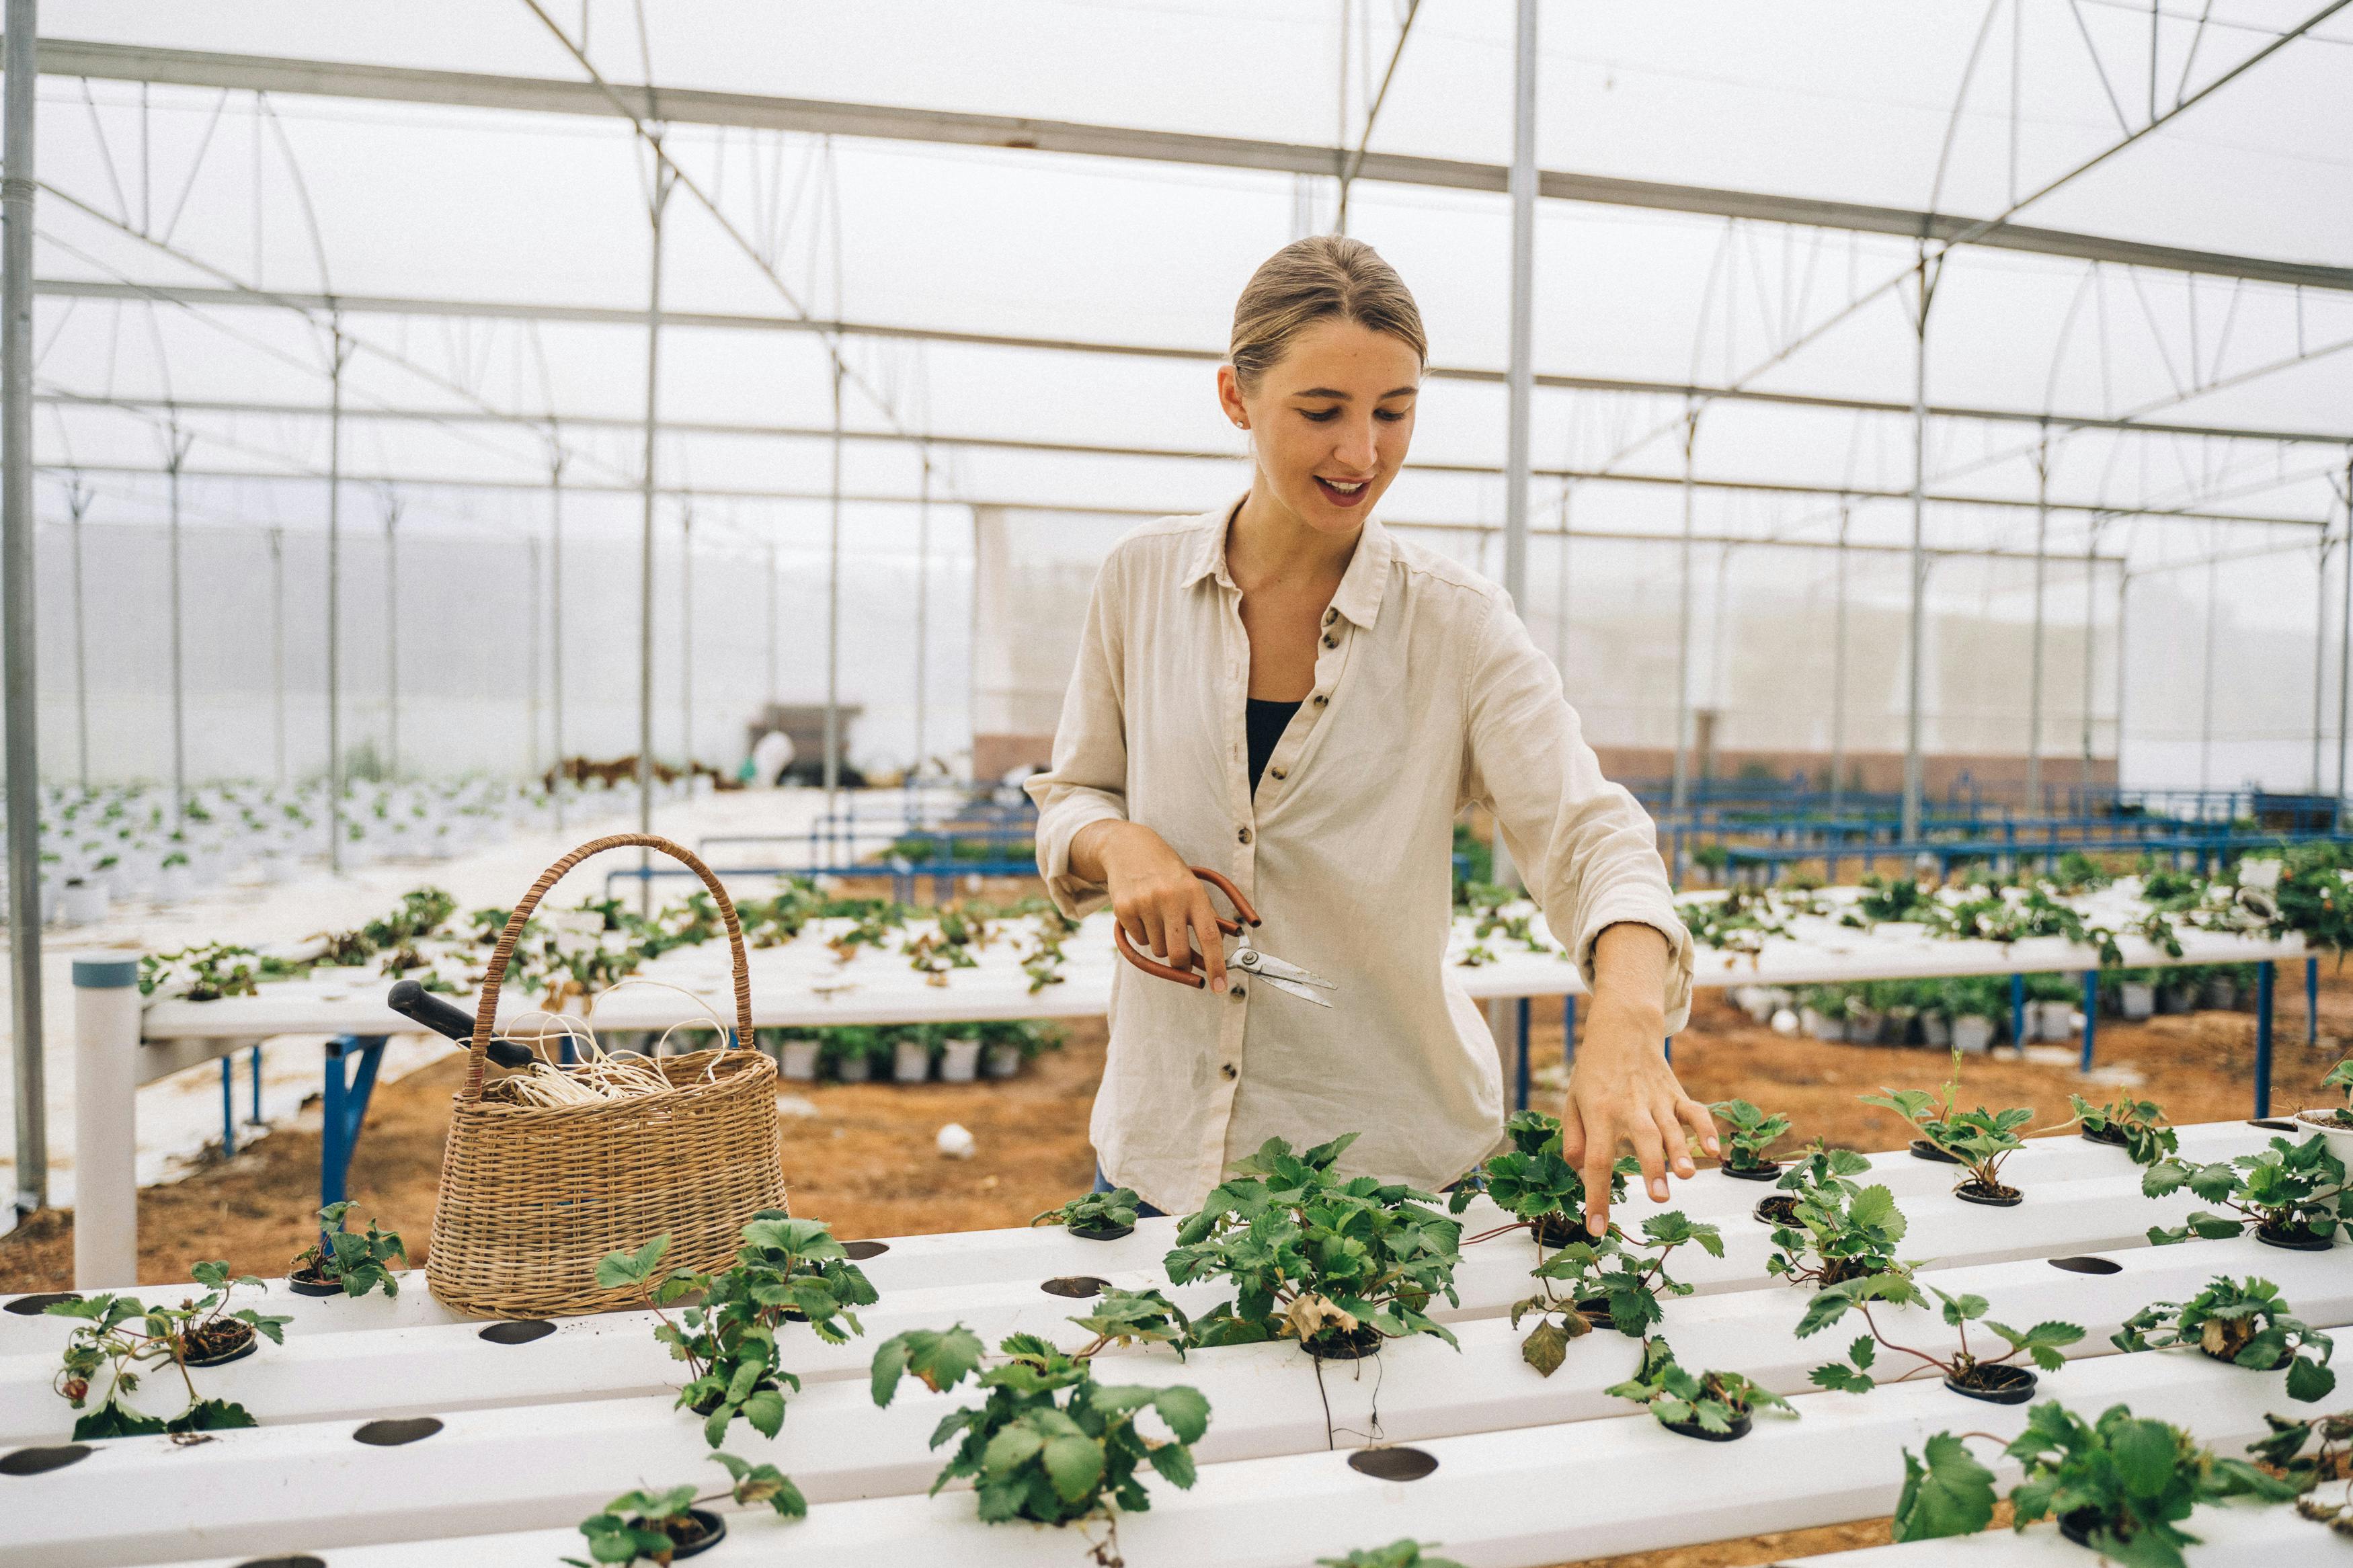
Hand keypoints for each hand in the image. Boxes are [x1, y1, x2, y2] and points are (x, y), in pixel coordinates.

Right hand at [1073, 821, 1229, 992]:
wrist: (1129, 848)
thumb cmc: (1168, 872)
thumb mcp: (1191, 886)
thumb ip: (1202, 918)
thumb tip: (1211, 956)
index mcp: (1194, 894)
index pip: (1209, 937)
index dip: (1216, 965)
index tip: (1220, 987)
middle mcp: (1170, 898)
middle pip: (1178, 953)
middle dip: (1181, 963)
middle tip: (1181, 958)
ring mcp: (1145, 904)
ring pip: (1157, 949)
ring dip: (1160, 942)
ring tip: (1159, 916)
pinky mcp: (1124, 909)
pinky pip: (1140, 940)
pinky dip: (1143, 933)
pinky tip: (1143, 911)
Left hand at [1556, 923, 1713, 1232]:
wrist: (1622, 1028)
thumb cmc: (1593, 1071)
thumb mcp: (1572, 1100)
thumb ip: (1573, 1137)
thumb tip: (1577, 1170)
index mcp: (1598, 1112)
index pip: (1595, 1159)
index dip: (1596, 1195)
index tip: (1597, 1228)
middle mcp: (1628, 1107)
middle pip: (1641, 1140)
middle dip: (1651, 1168)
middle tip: (1657, 1197)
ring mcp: (1656, 1099)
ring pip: (1670, 1128)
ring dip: (1680, 1151)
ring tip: (1686, 1176)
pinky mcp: (1675, 1094)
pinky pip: (1694, 1111)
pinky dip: (1707, 1129)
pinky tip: (1715, 1150)